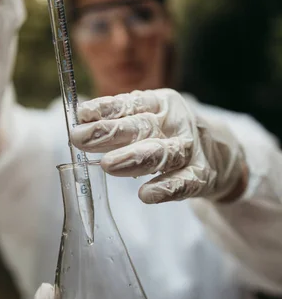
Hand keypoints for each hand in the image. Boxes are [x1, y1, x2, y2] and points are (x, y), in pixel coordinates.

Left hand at [72, 89, 247, 203]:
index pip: (129, 104)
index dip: (104, 109)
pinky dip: (166, 189)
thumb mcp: (147, 119)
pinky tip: (147, 195)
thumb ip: (116, 121)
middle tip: (81, 139)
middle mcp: (175, 123)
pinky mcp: (201, 176)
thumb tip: (79, 121)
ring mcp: (190, 149)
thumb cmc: (168, 134)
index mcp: (160, 104)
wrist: (219, 152)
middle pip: (142, 127)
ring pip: (162, 153)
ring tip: (108, 165)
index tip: (79, 115)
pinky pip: (183, 183)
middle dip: (109, 133)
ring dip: (134, 158)